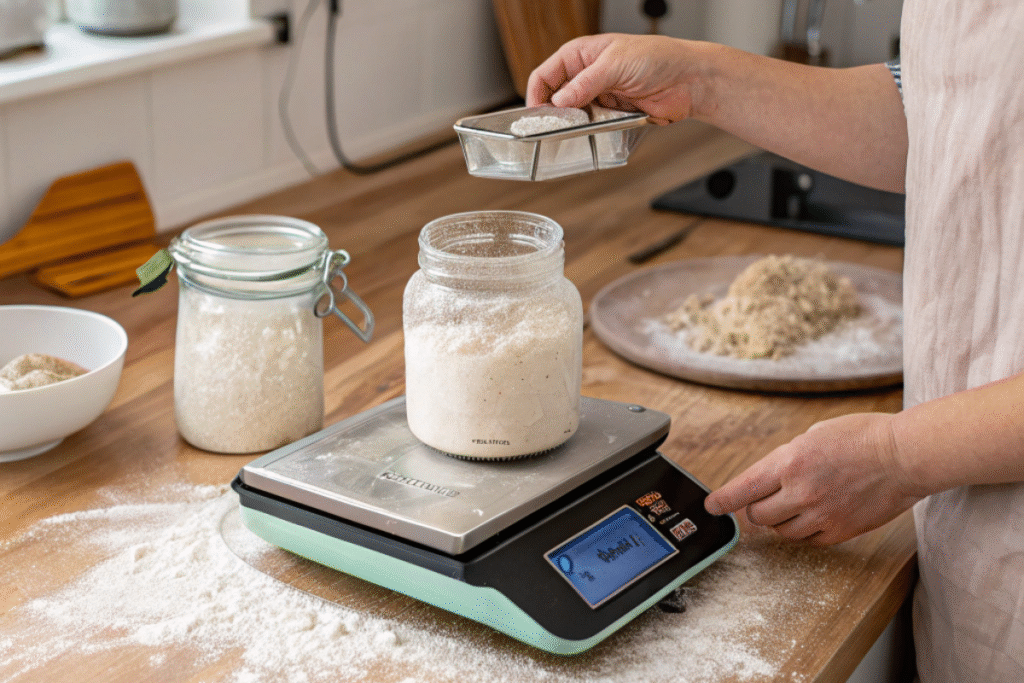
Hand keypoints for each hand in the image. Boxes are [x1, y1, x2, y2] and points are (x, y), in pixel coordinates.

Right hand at [525, 33, 699, 124]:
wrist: (689, 81)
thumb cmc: (658, 58)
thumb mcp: (615, 64)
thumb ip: (585, 83)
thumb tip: (560, 100)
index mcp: (581, 54)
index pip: (546, 74)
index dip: (537, 95)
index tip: (536, 115)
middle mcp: (586, 75)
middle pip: (555, 98)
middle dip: (553, 113)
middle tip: (552, 128)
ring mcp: (599, 96)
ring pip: (572, 115)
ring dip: (572, 124)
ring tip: (572, 132)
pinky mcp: (611, 114)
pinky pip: (591, 126)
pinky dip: (589, 132)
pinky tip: (590, 134)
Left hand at [704, 413, 923, 544]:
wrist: (905, 456)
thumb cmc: (862, 437)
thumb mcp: (814, 435)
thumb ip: (787, 459)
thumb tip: (769, 479)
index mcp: (790, 461)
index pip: (742, 489)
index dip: (722, 501)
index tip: (712, 507)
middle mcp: (801, 491)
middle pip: (757, 515)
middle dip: (756, 508)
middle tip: (767, 499)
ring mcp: (821, 515)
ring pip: (782, 531)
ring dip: (782, 520)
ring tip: (800, 502)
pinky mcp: (840, 531)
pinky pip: (809, 540)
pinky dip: (806, 530)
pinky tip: (818, 514)